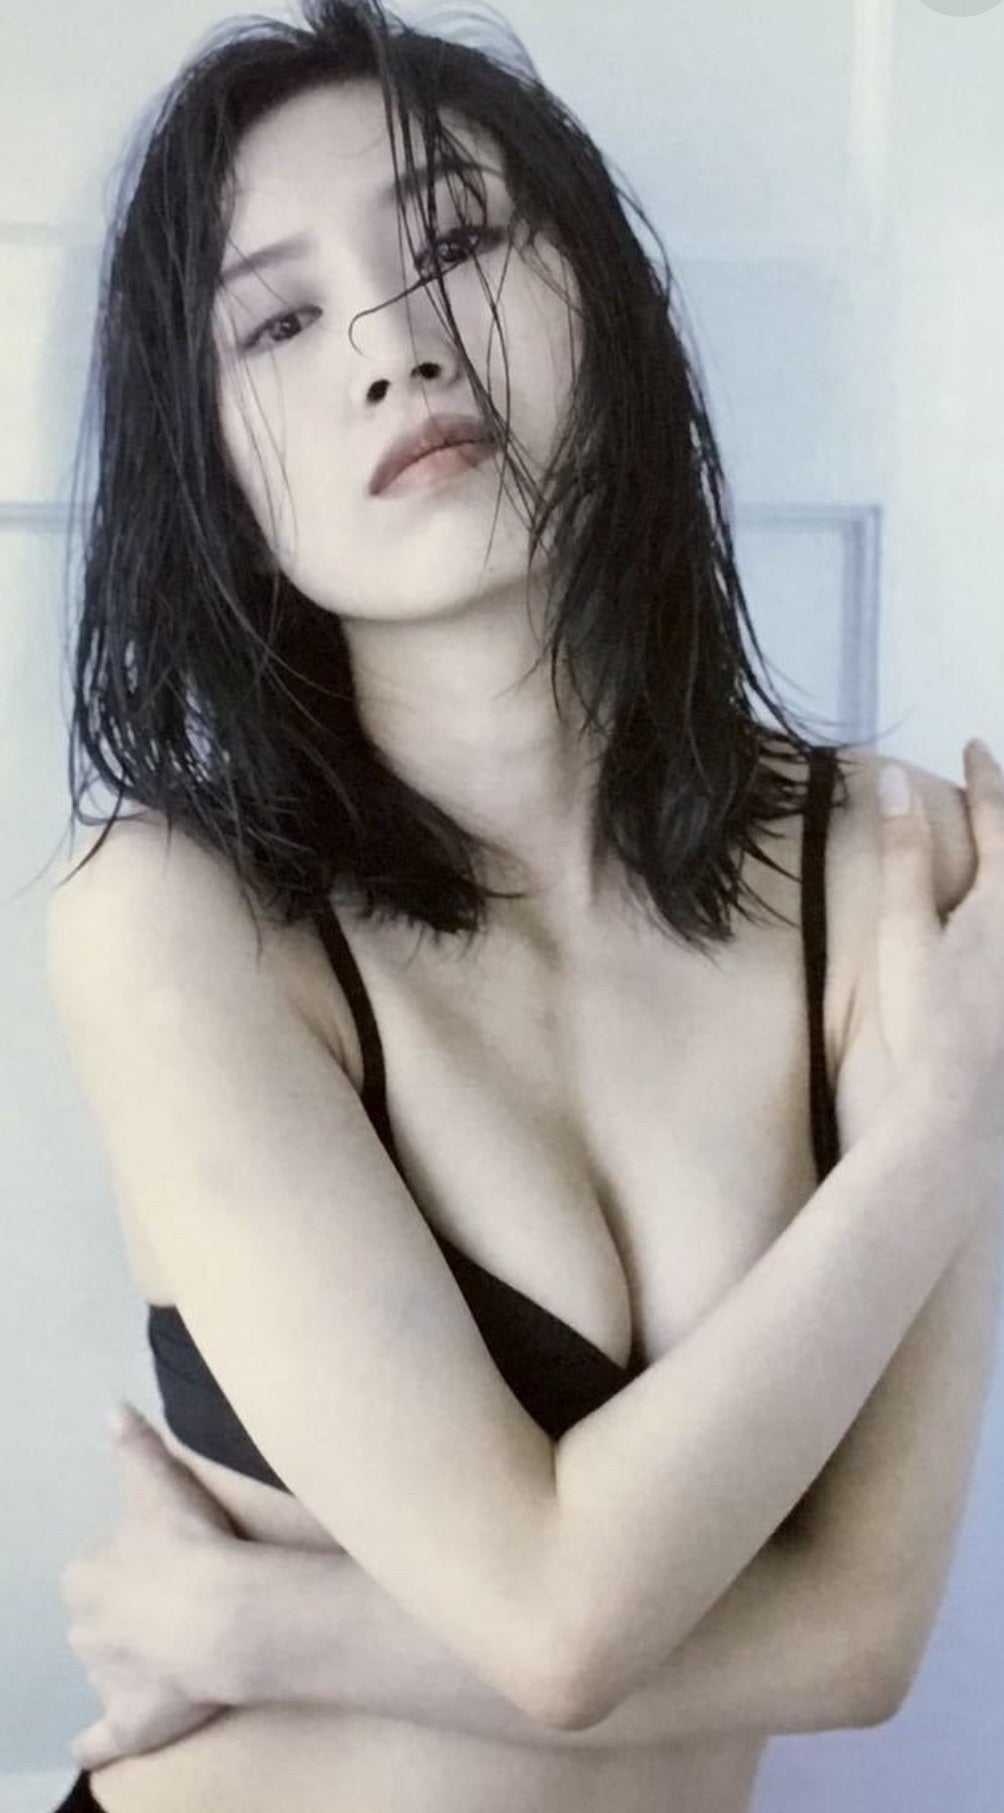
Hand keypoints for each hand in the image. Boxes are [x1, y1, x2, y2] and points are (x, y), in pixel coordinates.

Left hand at [60, 1403, 238, 1770]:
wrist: (221, 1613)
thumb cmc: (189, 1542)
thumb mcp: (158, 1481)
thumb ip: (133, 1446)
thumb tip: (111, 1407)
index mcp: (87, 1577)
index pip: (94, 1574)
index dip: (128, 1569)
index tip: (162, 1564)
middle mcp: (86, 1630)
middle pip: (100, 1623)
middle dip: (126, 1618)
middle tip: (173, 1607)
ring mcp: (107, 1680)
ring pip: (108, 1670)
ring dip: (129, 1666)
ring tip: (175, 1656)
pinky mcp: (131, 1722)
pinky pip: (101, 1740)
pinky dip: (97, 1743)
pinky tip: (97, 1745)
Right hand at [841, 739, 1003, 1144]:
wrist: (964, 1104)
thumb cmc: (929, 1019)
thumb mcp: (904, 930)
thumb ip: (902, 854)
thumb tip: (895, 779)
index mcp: (1003, 900)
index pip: (998, 820)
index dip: (985, 779)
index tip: (974, 746)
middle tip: (999, 785)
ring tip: (1003, 854)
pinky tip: (996, 929)